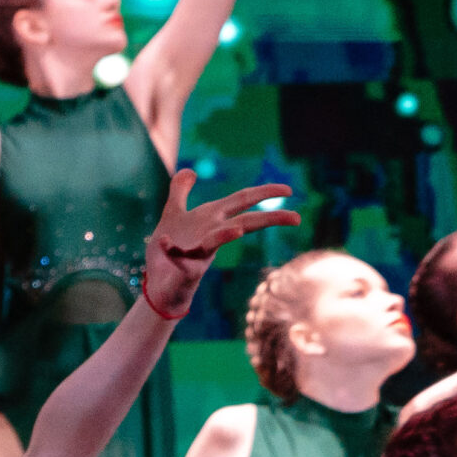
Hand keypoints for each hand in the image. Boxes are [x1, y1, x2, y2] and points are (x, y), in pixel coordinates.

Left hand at [142, 175, 299, 317]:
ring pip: (215, 242)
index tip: (289, 189)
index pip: (243, 201)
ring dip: (225, 235)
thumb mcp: (173, 213)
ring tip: (237, 230)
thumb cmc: (170, 251)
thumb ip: (180, 191)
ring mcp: (199, 253)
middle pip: (243, 222)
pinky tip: (163, 241)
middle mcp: (210, 234)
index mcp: (212, 218)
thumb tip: (189, 170)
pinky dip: (170, 249)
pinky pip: (176, 258)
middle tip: (296, 217)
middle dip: (268, 218)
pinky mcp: (182, 269)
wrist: (159, 286)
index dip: (265, 192)